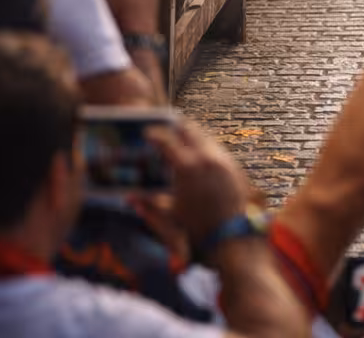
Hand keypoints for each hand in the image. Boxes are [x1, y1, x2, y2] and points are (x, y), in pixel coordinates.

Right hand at [147, 118, 251, 245]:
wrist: (229, 236)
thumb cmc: (195, 228)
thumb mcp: (168, 215)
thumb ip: (147, 204)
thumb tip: (129, 198)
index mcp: (186, 167)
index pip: (167, 141)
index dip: (155, 134)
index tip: (147, 132)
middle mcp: (206, 158)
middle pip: (190, 130)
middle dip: (176, 127)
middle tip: (166, 127)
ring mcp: (223, 160)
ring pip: (207, 137)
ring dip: (193, 135)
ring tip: (182, 138)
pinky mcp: (234, 166)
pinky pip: (218, 148)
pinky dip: (206, 146)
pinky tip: (200, 154)